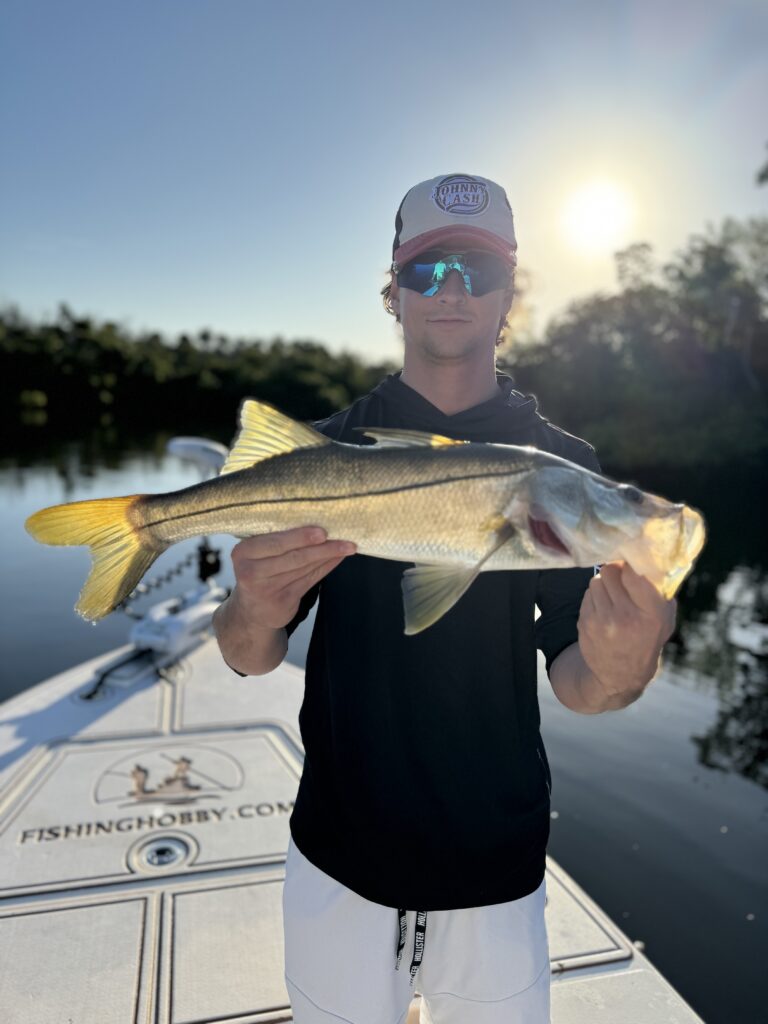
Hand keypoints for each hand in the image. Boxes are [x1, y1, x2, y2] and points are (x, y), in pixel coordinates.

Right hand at [229, 526, 355, 629]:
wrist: (252, 611)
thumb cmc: (258, 572)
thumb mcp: (257, 554)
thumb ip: (277, 540)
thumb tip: (315, 520)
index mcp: (243, 552)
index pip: (275, 543)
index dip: (300, 537)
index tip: (322, 531)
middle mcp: (251, 571)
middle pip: (292, 557)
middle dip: (320, 548)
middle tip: (343, 540)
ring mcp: (266, 589)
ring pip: (304, 568)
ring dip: (328, 556)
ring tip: (347, 546)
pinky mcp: (282, 601)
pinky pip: (309, 581)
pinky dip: (326, 568)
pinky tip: (338, 558)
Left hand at [577, 561, 676, 700]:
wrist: (620, 675)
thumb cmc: (647, 640)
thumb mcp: (664, 620)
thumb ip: (661, 592)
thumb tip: (651, 561)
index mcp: (651, 613)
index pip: (633, 573)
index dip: (631, 564)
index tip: (632, 566)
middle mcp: (626, 616)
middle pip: (611, 571)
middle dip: (615, 571)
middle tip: (621, 579)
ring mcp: (603, 620)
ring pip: (596, 581)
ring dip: (604, 584)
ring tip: (613, 597)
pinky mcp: (585, 623)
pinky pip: (587, 595)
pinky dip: (594, 597)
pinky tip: (603, 610)